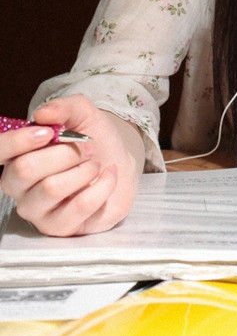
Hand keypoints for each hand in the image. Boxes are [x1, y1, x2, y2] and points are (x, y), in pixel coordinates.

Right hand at [0, 95, 144, 235]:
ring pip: (51, 188)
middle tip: (87, 146)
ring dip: (84, 169)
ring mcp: (37, 211)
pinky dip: (103, 185)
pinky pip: (80, 206)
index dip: (18, 141)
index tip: (47, 132)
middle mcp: (19, 187)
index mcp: (17, 157)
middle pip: (25, 170)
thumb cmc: (94, 141)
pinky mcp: (60, 227)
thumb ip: (64, 108)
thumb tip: (43, 114)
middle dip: (64, 153)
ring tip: (95, 164)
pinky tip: (107, 176)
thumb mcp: (82, 114)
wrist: (120, 164)